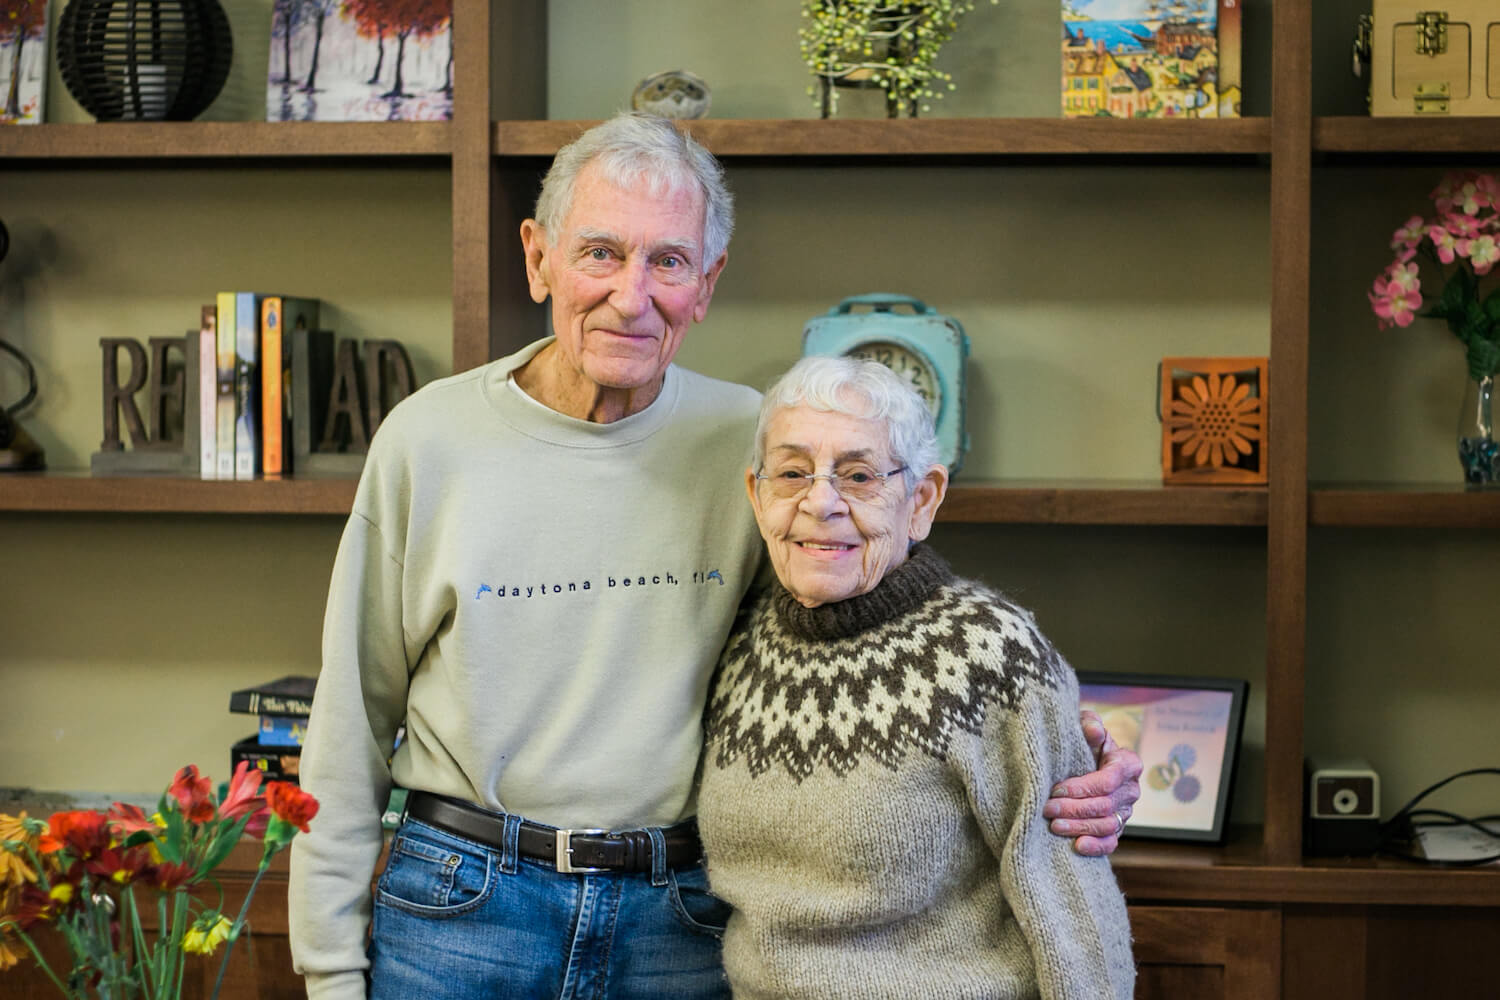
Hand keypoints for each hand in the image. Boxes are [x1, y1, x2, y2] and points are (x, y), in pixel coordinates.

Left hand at [1042, 710, 1143, 856]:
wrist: (1084, 760)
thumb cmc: (1083, 741)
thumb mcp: (1085, 726)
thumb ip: (1089, 724)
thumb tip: (1093, 729)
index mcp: (1128, 764)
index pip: (1108, 780)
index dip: (1082, 787)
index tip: (1056, 789)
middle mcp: (1131, 789)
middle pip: (1105, 805)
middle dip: (1074, 808)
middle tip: (1048, 809)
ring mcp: (1126, 811)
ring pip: (1107, 825)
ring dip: (1080, 827)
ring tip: (1054, 826)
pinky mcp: (1117, 828)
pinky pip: (1111, 842)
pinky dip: (1096, 847)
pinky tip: (1077, 846)